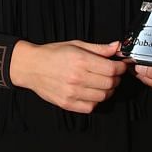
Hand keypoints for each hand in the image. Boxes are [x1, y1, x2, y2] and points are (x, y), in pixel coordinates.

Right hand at [10, 40, 127, 112]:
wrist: (31, 66)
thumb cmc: (52, 54)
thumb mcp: (75, 45)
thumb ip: (98, 48)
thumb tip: (117, 47)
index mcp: (80, 60)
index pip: (112, 69)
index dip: (121, 68)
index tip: (120, 66)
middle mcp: (77, 77)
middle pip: (110, 83)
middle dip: (116, 79)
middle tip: (112, 74)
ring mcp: (72, 92)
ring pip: (103, 96)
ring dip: (107, 90)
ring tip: (102, 83)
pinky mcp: (67, 103)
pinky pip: (91, 107)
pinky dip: (95, 101)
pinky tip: (91, 93)